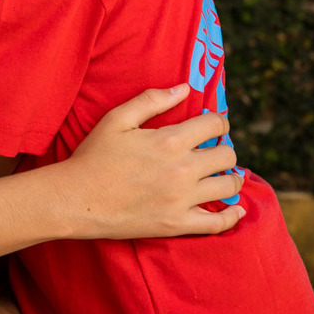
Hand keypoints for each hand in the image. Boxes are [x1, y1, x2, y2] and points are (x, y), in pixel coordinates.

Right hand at [65, 86, 244, 238]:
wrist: (76, 200)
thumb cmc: (93, 157)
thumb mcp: (117, 119)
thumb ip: (152, 100)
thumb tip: (184, 89)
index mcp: (170, 140)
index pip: (214, 124)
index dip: (218, 121)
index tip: (214, 125)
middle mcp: (182, 169)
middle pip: (227, 155)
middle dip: (223, 149)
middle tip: (213, 151)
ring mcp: (182, 199)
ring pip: (228, 186)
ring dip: (230, 178)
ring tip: (221, 175)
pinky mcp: (177, 224)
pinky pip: (218, 223)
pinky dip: (232, 216)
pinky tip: (236, 209)